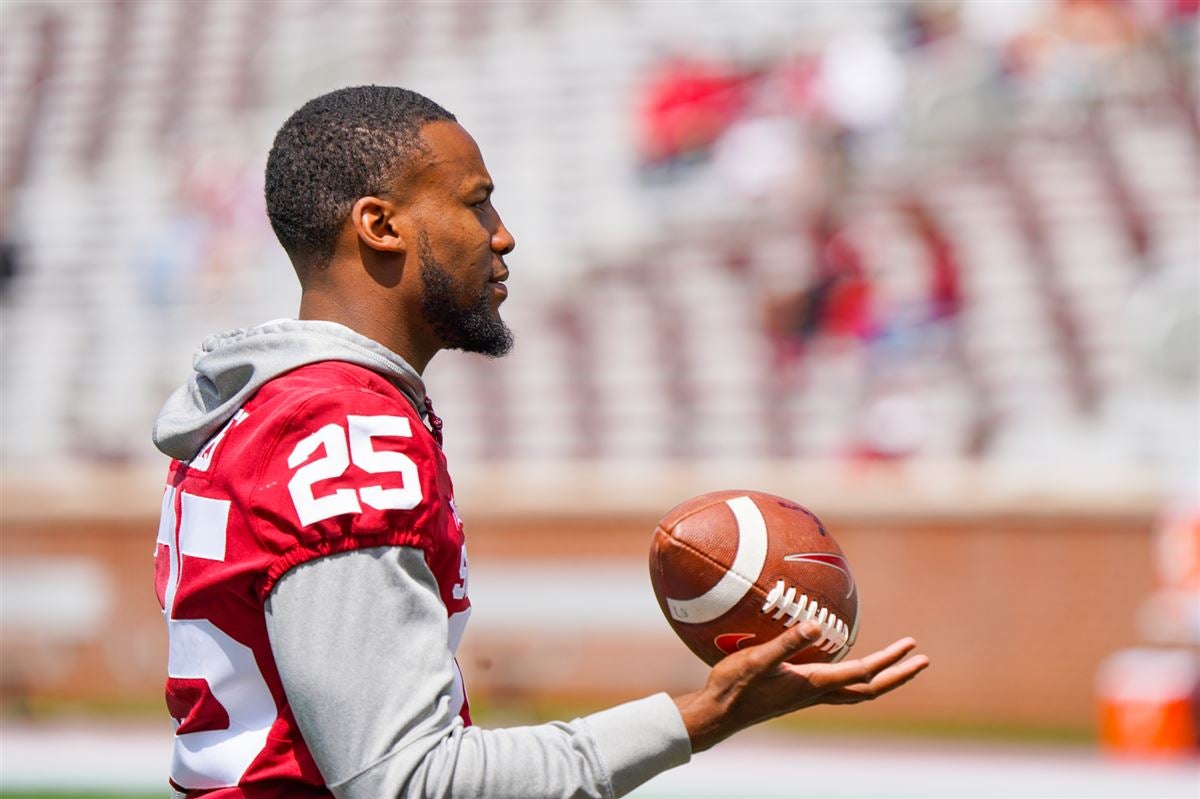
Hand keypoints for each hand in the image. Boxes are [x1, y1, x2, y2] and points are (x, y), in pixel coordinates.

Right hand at [672, 620, 929, 751]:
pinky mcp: (797, 693)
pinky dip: (854, 675)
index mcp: (814, 684)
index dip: (891, 660)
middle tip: (921, 660)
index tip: (913, 647)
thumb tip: (815, 625)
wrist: (717, 714)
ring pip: (855, 690)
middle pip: (869, 687)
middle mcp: (817, 693)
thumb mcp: (758, 660)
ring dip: (880, 677)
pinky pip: (838, 686)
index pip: (863, 672)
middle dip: (897, 674)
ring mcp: (808, 696)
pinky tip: (846, 664)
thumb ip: (786, 644)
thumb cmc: (735, 686)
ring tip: (895, 665)